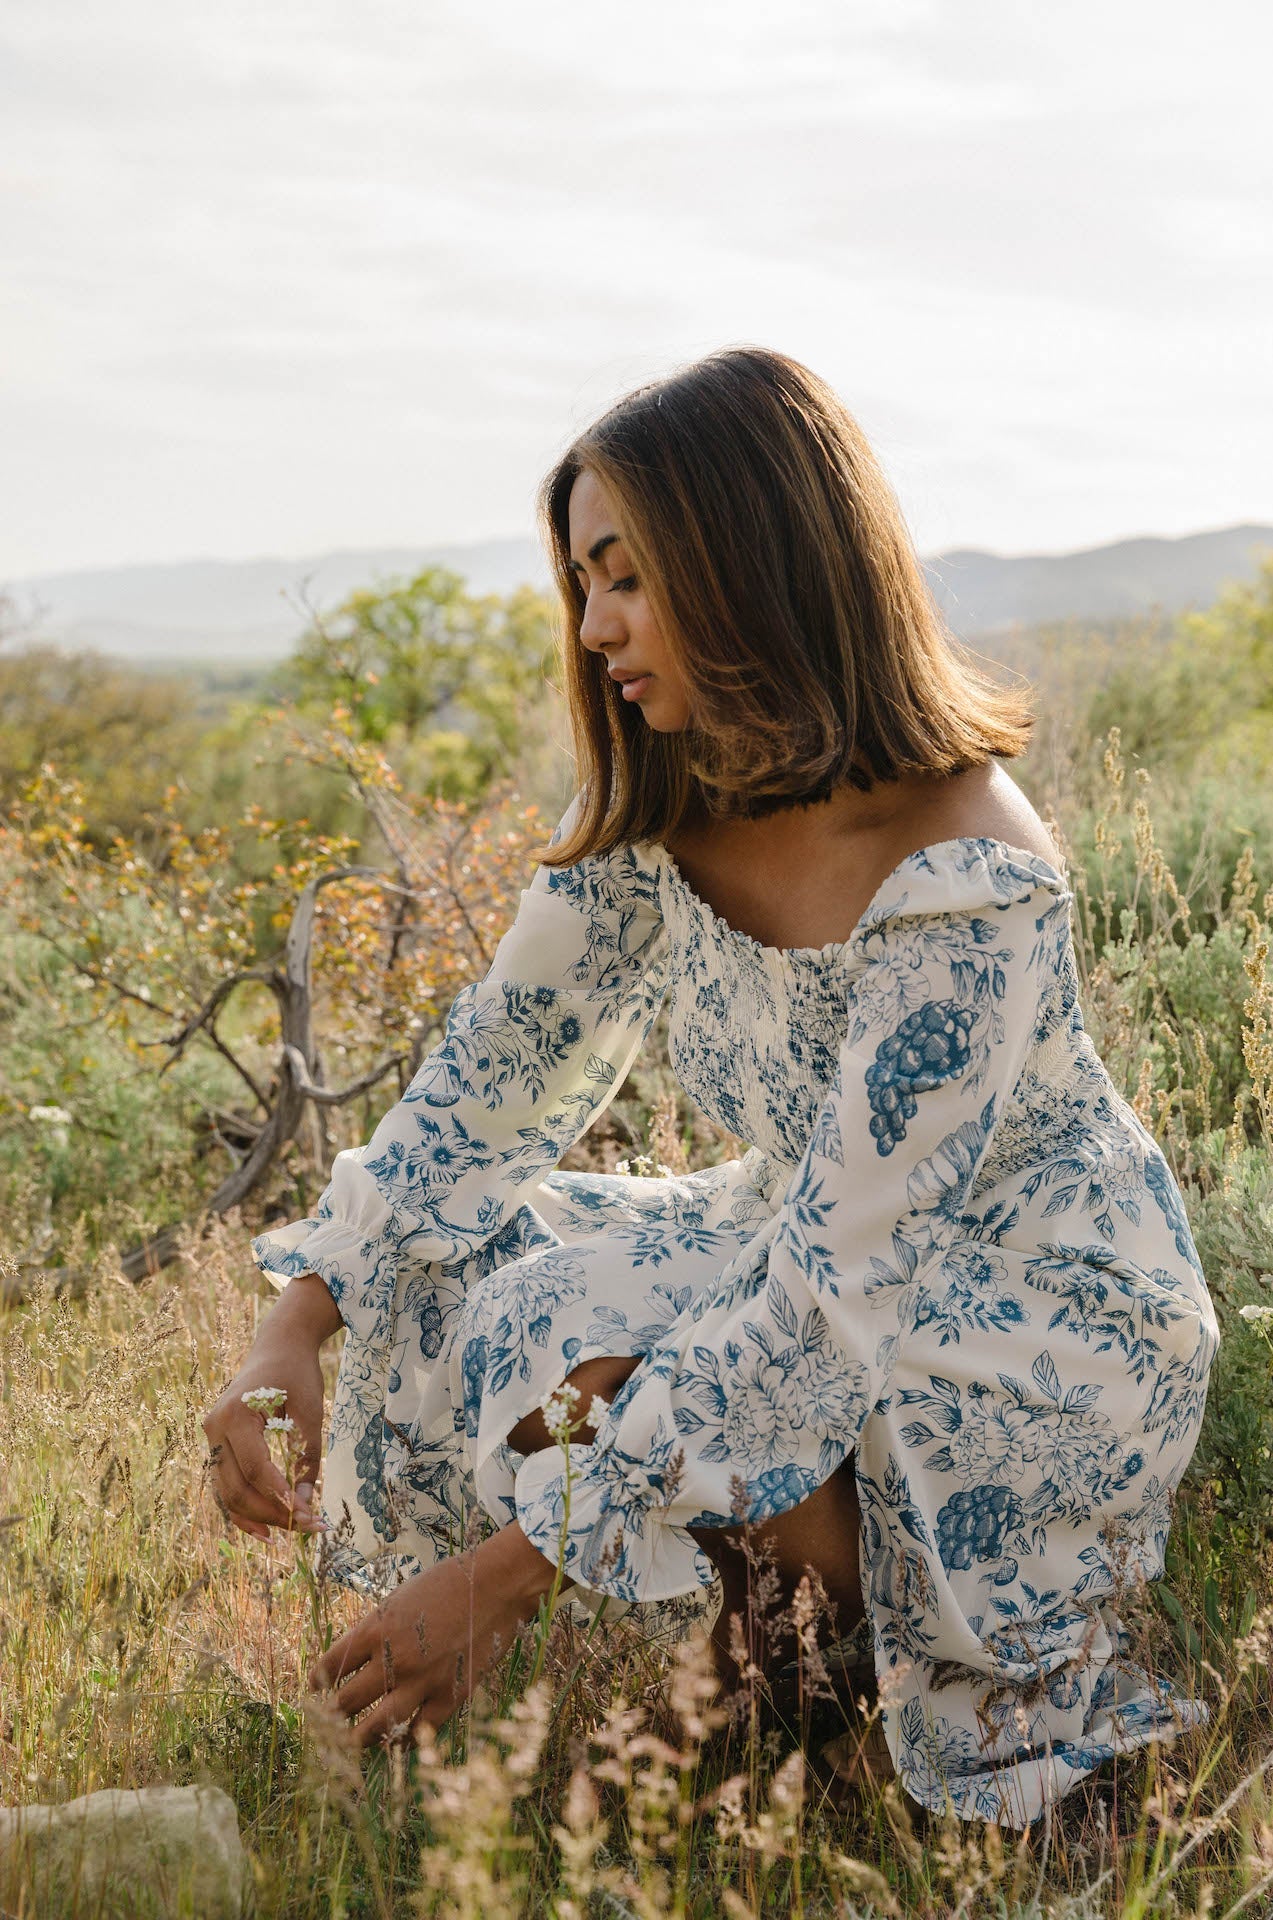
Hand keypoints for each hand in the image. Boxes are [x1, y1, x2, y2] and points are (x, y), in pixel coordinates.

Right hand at [202, 1274, 339, 1539]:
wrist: (278, 1346)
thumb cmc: (297, 1373)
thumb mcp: (310, 1411)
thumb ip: (306, 1456)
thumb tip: (305, 1504)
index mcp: (236, 1414)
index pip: (256, 1469)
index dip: (280, 1497)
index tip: (309, 1515)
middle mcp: (215, 1428)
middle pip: (237, 1488)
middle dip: (273, 1513)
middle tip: (310, 1526)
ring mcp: (212, 1438)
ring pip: (227, 1493)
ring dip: (258, 1516)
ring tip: (293, 1531)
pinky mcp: (218, 1445)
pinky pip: (227, 1485)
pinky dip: (244, 1508)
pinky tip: (267, 1529)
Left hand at [310, 1524, 559, 1746]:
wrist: (497, 1585)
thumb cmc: (446, 1584)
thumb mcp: (399, 1599)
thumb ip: (375, 1632)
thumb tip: (353, 1663)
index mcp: (376, 1629)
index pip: (330, 1666)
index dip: (316, 1682)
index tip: (313, 1691)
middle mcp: (394, 1659)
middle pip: (347, 1702)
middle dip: (331, 1716)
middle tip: (327, 1724)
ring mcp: (423, 1681)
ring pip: (377, 1728)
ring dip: (358, 1740)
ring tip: (351, 1744)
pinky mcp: (451, 1696)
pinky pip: (419, 1731)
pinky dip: (404, 1740)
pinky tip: (397, 1741)